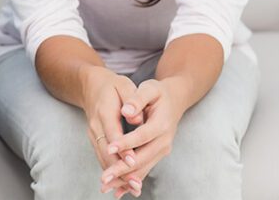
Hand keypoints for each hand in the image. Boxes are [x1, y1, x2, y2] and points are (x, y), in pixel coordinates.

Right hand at [80, 66, 138, 197]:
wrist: (90, 85)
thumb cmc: (112, 85)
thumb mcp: (123, 85)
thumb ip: (131, 99)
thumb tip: (136, 118)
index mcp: (103, 111)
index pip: (113, 132)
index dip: (122, 148)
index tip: (132, 161)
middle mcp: (95, 125)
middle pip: (105, 150)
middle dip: (120, 169)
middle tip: (135, 184)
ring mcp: (93, 134)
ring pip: (103, 157)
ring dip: (117, 174)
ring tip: (133, 188)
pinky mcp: (95, 140)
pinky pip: (103, 158)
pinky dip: (113, 171)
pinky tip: (124, 185)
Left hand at [100, 79, 185, 195]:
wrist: (174, 99)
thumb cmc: (158, 92)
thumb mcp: (150, 88)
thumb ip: (138, 99)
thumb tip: (127, 111)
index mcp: (161, 124)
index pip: (141, 136)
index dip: (126, 143)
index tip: (111, 148)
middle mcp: (164, 141)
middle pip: (142, 158)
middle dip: (122, 169)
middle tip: (104, 178)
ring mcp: (162, 150)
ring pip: (142, 168)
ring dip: (124, 179)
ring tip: (106, 187)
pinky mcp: (157, 154)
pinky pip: (144, 169)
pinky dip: (131, 179)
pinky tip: (118, 190)